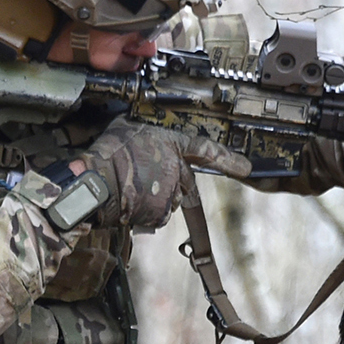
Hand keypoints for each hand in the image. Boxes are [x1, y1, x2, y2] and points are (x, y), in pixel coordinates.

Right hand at [78, 119, 251, 228]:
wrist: (98, 181)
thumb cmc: (109, 153)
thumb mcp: (128, 128)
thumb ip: (144, 135)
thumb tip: (139, 135)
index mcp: (172, 145)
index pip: (206, 151)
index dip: (227, 159)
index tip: (244, 168)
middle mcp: (176, 171)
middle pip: (186, 184)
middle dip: (176, 187)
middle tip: (154, 184)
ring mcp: (170, 194)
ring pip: (169, 201)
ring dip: (154, 199)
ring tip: (130, 188)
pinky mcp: (159, 214)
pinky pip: (155, 216)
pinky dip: (143, 212)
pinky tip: (127, 200)